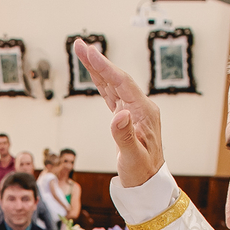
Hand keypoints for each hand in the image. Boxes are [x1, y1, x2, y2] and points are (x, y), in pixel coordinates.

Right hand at [73, 38, 163, 187]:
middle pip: (117, 78)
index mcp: (144, 112)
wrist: (149, 183)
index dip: (105, 67)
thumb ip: (124, 135)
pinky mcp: (127, 116)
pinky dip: (101, 82)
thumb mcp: (132, 157)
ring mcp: (135, 110)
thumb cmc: (142, 172)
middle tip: (79, 45)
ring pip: (113, 84)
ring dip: (98, 68)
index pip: (122, 83)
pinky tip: (93, 74)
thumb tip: (119, 114)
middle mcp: (141, 107)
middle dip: (98, 61)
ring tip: (82, 52)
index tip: (89, 52)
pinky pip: (112, 94)